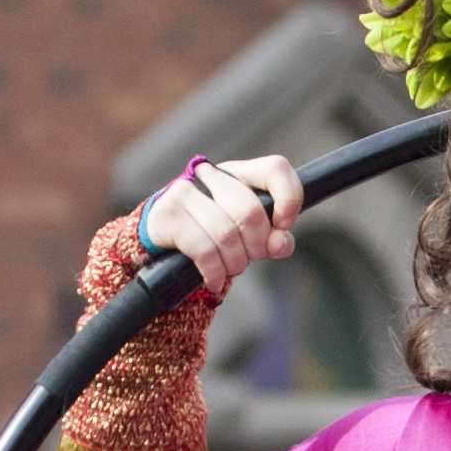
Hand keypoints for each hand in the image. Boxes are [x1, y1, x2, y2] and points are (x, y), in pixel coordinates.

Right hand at [142, 153, 301, 299]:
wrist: (162, 245)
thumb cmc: (212, 236)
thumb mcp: (248, 236)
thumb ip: (274, 238)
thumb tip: (279, 244)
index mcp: (238, 173)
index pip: (276, 169)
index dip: (289, 200)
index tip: (282, 227)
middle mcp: (210, 175)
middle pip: (251, 211)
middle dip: (257, 246)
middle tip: (249, 258)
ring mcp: (184, 192)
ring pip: (227, 233)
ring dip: (234, 263)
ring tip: (229, 269)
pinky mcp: (168, 215)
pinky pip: (204, 250)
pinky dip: (215, 272)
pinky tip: (213, 280)